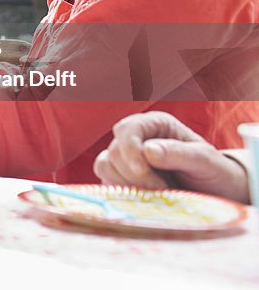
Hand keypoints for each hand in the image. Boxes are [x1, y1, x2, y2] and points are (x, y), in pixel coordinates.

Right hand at [94, 111, 249, 203]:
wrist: (216, 194)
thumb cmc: (213, 171)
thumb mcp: (205, 160)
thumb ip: (178, 153)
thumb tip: (148, 150)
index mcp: (156, 124)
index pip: (127, 129)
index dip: (129, 149)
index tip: (142, 172)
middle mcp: (137, 137)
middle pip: (114, 150)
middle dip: (134, 174)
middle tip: (161, 189)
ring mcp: (127, 157)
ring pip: (105, 166)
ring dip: (127, 184)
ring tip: (156, 194)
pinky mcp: (121, 177)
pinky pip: (107, 182)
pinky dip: (123, 192)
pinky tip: (145, 198)